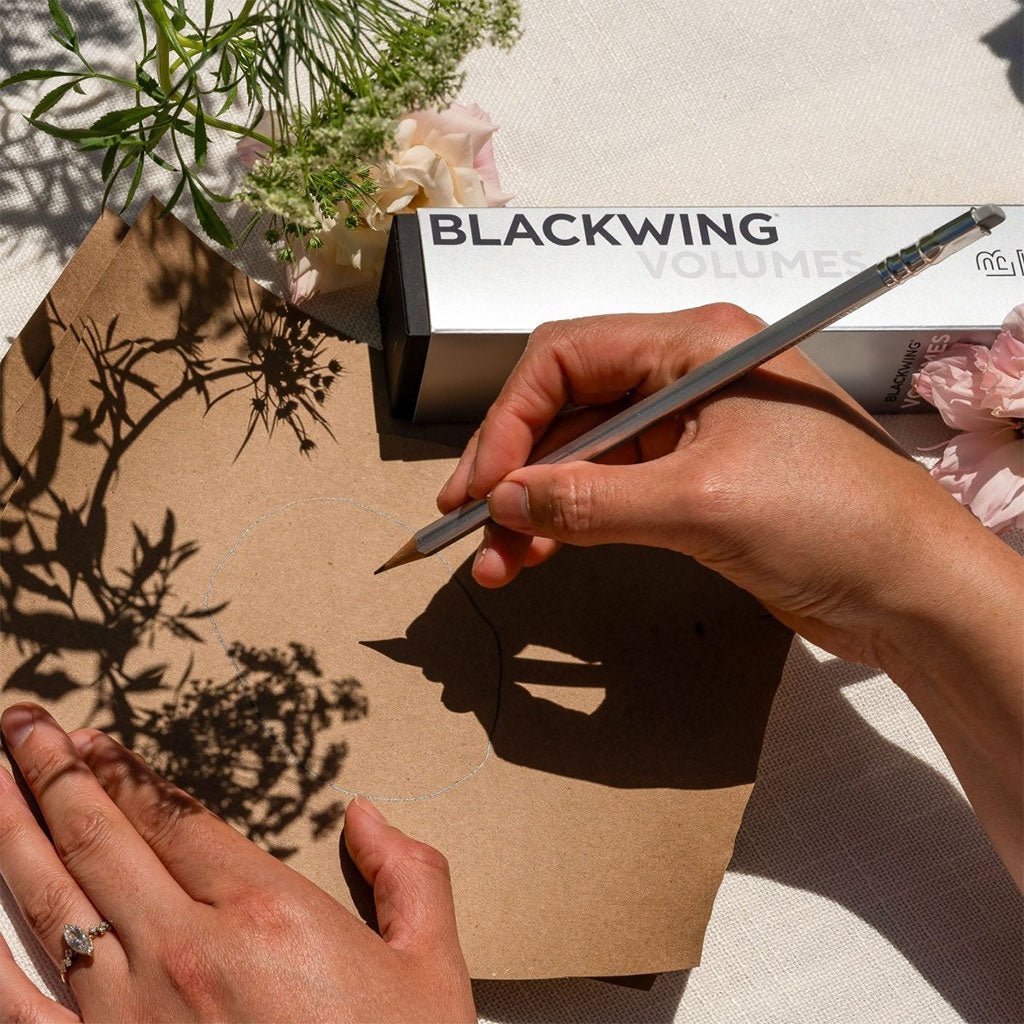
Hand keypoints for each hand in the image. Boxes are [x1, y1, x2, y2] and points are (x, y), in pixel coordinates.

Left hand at [0, 703, 474, 1023]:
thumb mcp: (430, 965)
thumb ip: (408, 875)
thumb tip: (366, 814)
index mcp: (267, 912)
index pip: (176, 816)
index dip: (126, 770)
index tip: (92, 738)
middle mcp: (186, 951)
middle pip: (103, 838)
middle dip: (55, 772)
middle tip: (22, 722)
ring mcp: (130, 1016)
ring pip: (52, 903)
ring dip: (12, 833)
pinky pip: (21, 1011)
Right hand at [437, 303, 1007, 667]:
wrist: (915, 593)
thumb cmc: (842, 522)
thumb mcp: (703, 504)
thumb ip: (593, 501)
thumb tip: (506, 501)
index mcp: (696, 345)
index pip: (567, 358)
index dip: (510, 421)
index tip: (482, 487)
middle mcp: (686, 376)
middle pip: (566, 408)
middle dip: (514, 470)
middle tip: (471, 527)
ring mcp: (689, 432)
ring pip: (581, 457)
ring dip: (534, 507)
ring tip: (497, 563)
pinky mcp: (692, 482)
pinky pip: (608, 492)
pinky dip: (569, 523)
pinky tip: (539, 554)